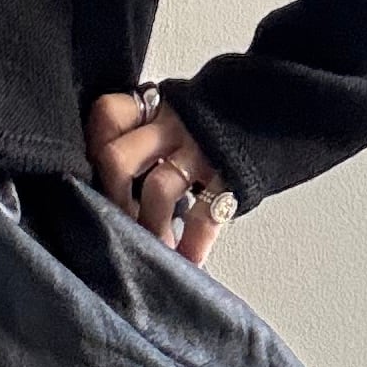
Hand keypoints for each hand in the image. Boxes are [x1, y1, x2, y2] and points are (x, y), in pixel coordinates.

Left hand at [85, 90, 237, 271]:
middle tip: (118, 223)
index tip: (95, 181)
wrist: (271, 111)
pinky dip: (195, 243)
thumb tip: (100, 181)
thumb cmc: (207, 127)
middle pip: (118, 158)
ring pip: (159, 188)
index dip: (95, 149)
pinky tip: (189, 258)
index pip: (107, 115)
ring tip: (155, 248)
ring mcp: (201, 150)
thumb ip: (138, 135)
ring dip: (151, 226)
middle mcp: (172, 126)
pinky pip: (206, 213)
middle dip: (113, 198)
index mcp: (152, 108)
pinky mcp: (230, 175)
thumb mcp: (171, 115)